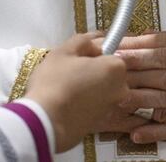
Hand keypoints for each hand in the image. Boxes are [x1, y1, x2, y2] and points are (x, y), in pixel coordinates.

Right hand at [24, 33, 128, 152]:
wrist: (45, 123)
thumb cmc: (54, 82)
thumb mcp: (64, 51)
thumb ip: (83, 41)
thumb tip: (95, 42)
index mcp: (115, 68)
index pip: (112, 54)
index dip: (94, 54)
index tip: (78, 58)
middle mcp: (120, 89)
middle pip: (109, 73)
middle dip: (93, 71)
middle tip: (70, 72)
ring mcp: (111, 108)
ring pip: (102, 90)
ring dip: (89, 87)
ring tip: (66, 88)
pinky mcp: (100, 124)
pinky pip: (95, 106)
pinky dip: (85, 103)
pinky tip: (67, 102)